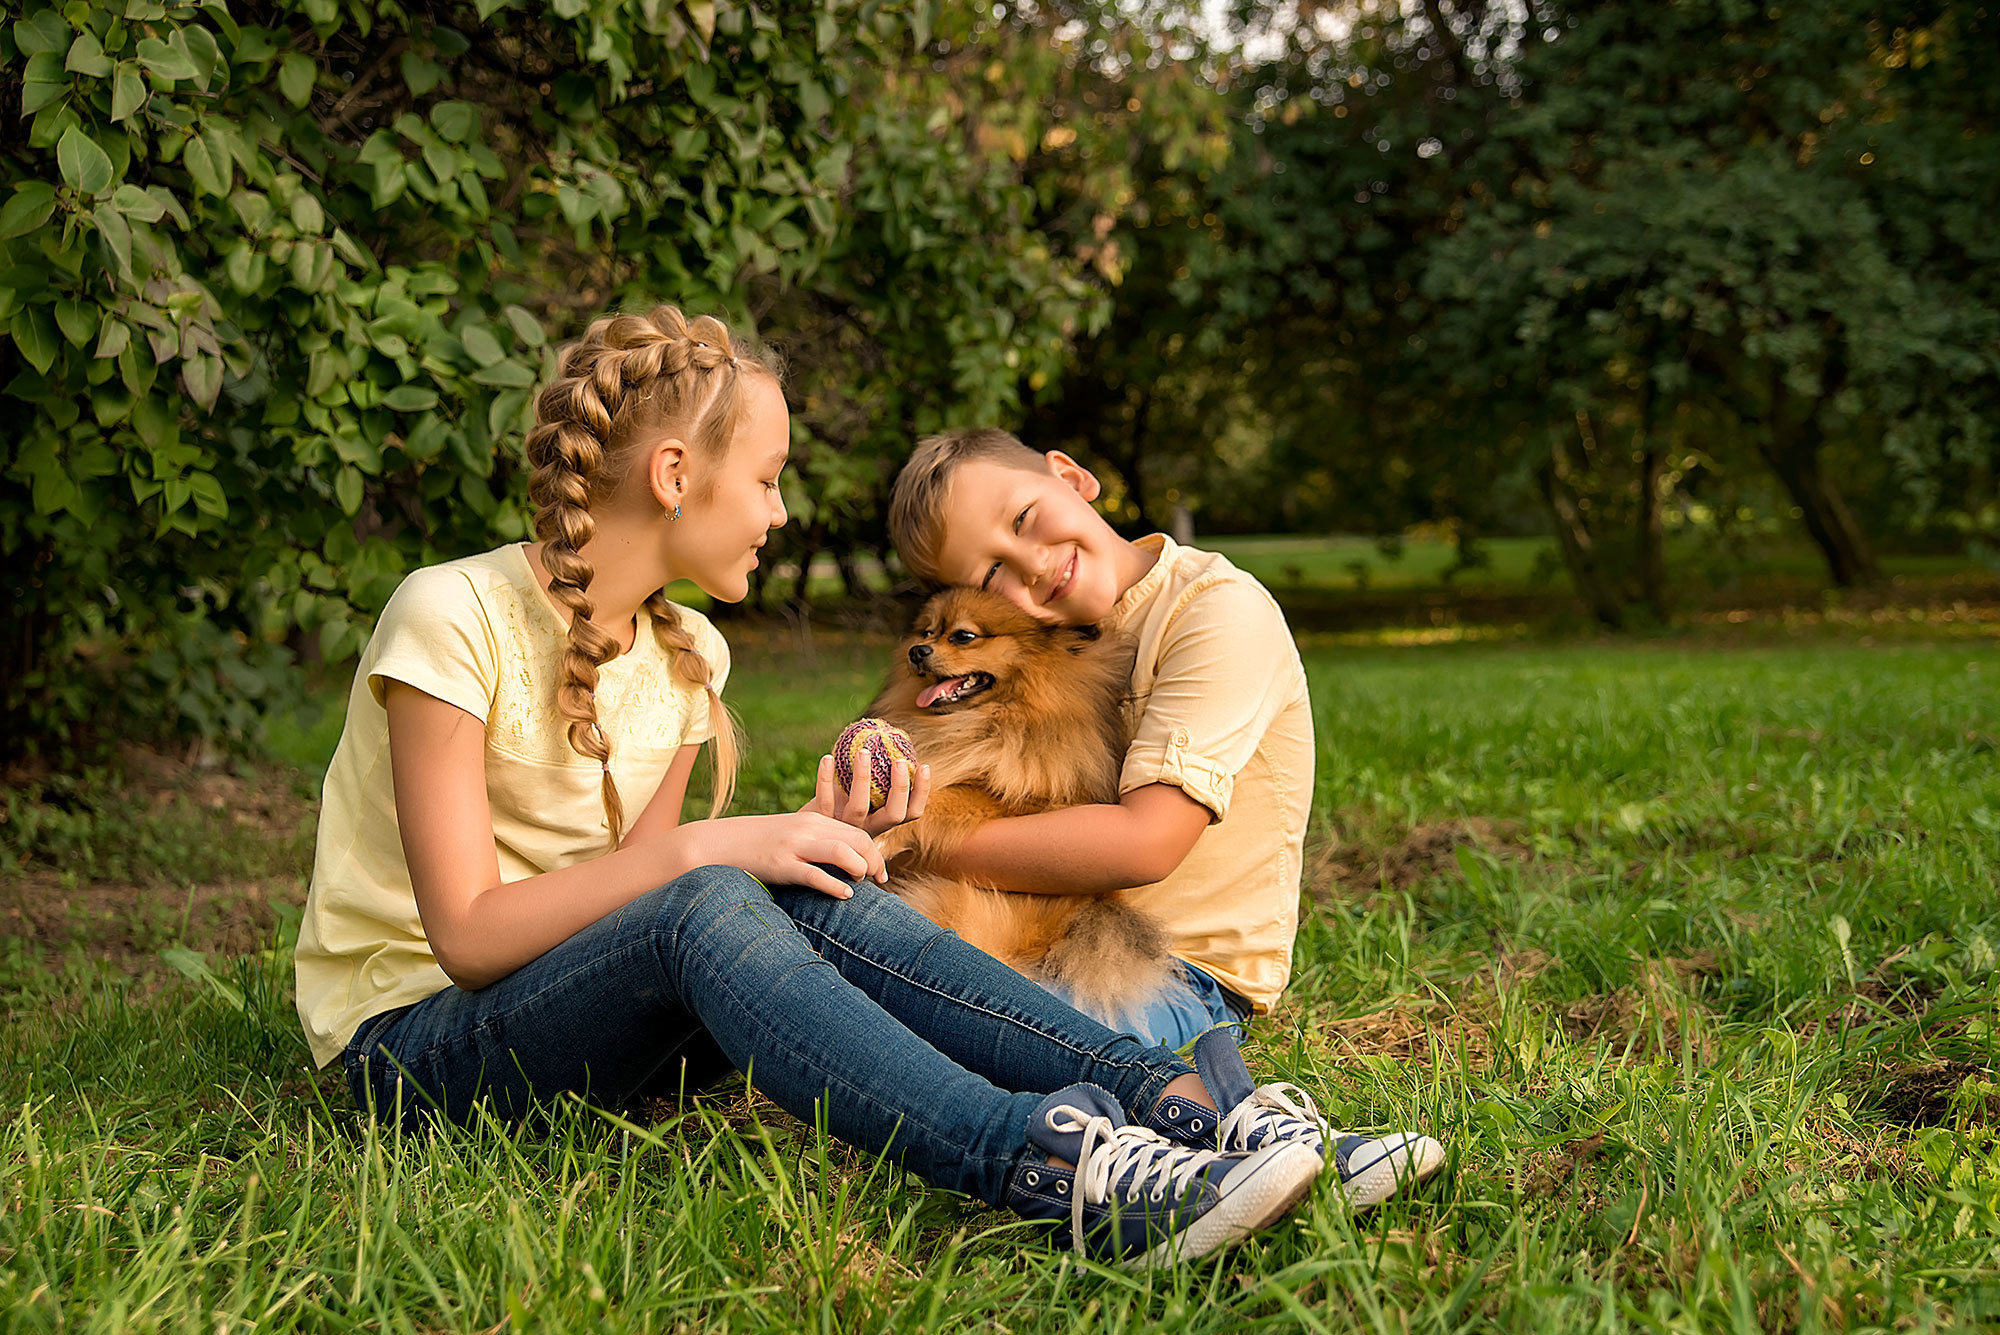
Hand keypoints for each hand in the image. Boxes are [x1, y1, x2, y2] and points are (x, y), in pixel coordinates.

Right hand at [674, 812, 887, 898]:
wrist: (717, 843)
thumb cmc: (756, 844)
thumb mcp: (790, 834)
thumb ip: (816, 841)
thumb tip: (844, 859)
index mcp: (812, 820)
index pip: (857, 830)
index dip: (875, 851)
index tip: (880, 872)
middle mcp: (807, 829)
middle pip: (857, 839)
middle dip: (875, 861)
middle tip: (880, 881)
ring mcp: (793, 846)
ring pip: (843, 852)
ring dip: (860, 869)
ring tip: (862, 884)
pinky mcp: (780, 864)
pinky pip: (815, 875)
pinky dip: (835, 886)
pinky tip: (844, 895)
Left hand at [802, 748, 931, 837]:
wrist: (803, 834)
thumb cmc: (836, 806)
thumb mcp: (859, 796)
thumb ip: (875, 778)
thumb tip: (887, 739)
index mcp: (882, 821)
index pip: (912, 812)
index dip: (922, 791)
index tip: (924, 765)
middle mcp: (867, 828)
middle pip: (894, 814)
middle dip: (900, 787)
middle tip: (899, 760)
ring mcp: (845, 827)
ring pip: (860, 806)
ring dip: (862, 777)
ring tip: (863, 751)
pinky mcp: (821, 822)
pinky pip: (825, 799)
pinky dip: (825, 778)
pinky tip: (827, 757)